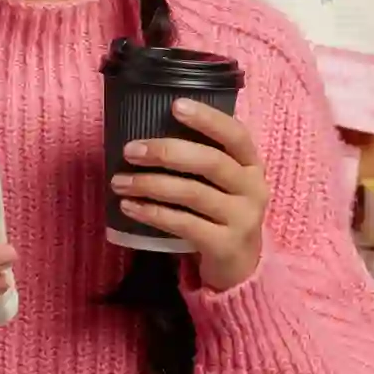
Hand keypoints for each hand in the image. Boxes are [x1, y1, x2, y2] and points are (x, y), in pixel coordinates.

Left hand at [111, 97, 268, 290]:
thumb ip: (201, 159)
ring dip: (150, 184)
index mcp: (252, 165)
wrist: (240, 268)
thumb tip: (146, 134)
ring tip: (119, 181)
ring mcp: (242, 219)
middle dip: (166, 152)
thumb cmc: (221, 213)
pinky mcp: (225, 245)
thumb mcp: (223, 184)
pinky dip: (153, 213)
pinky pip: (184, 223)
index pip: (236, 134)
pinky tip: (129, 207)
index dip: (207, 119)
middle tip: (130, 150)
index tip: (175, 105)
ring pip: (192, 193)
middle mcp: (253, 189)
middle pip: (210, 162)